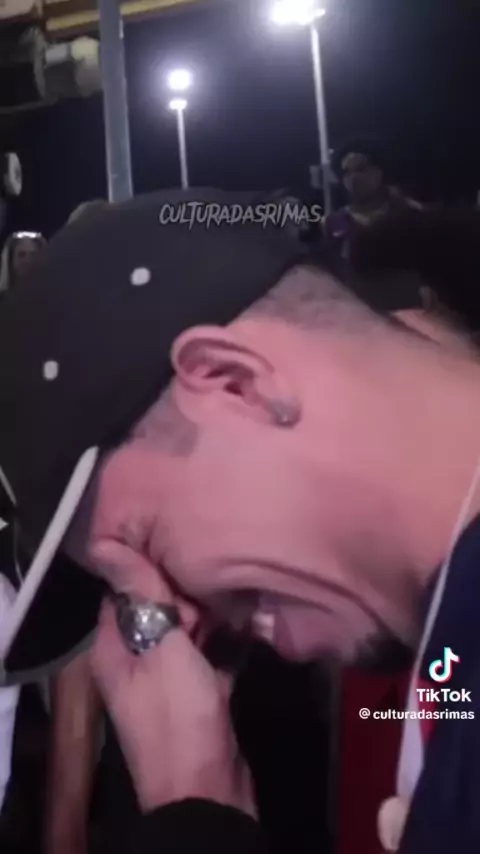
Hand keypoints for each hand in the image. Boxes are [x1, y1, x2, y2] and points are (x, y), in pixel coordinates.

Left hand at [91, 569, 254, 815]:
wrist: (207, 789)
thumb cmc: (178, 713)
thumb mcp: (160, 647)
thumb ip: (142, 595)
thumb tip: (106, 545)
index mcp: (113, 648)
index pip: (123, 591)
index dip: (149, 569)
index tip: (181, 547)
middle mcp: (136, 660)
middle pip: (158, 609)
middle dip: (187, 594)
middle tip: (216, 584)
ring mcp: (169, 679)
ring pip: (188, 632)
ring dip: (211, 617)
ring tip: (239, 593)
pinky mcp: (199, 694)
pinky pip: (211, 656)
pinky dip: (228, 642)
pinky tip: (252, 622)